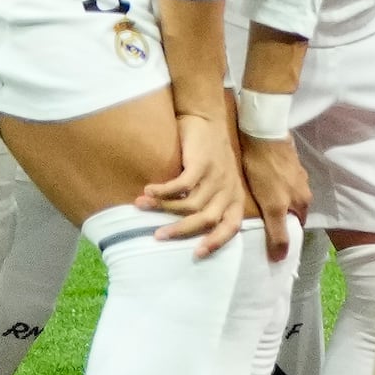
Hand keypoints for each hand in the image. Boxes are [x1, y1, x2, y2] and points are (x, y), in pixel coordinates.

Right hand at [141, 105, 250, 247]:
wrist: (206, 120)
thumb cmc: (207, 157)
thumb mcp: (215, 183)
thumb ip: (205, 204)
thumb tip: (179, 230)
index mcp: (233, 198)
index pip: (231, 226)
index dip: (216, 242)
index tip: (196, 254)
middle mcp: (228, 189)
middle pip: (208, 220)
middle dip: (181, 231)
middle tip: (157, 236)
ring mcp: (217, 176)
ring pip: (191, 204)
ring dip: (163, 209)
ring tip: (141, 206)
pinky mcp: (202, 163)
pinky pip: (181, 185)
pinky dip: (163, 192)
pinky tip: (148, 190)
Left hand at [236, 119, 312, 259]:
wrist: (263, 135)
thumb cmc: (265, 171)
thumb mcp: (271, 206)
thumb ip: (277, 232)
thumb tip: (280, 259)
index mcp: (303, 201)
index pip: (296, 225)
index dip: (284, 234)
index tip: (268, 238)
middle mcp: (304, 189)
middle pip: (292, 211)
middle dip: (280, 218)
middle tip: (260, 222)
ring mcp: (297, 174)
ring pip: (287, 196)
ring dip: (276, 202)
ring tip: (258, 204)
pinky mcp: (288, 162)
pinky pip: (281, 182)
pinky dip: (273, 187)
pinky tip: (260, 185)